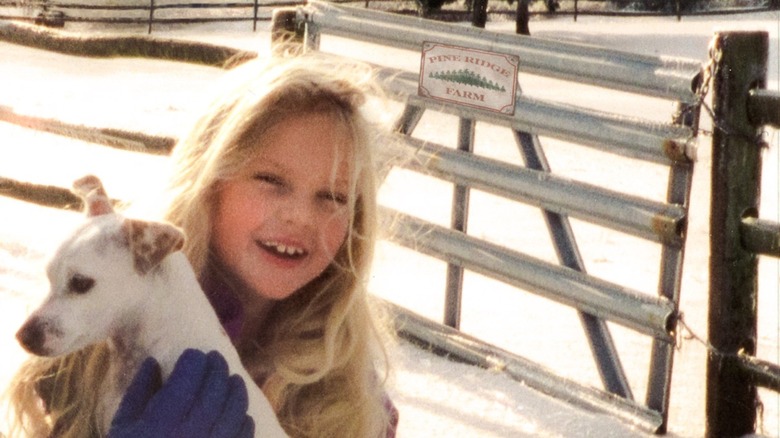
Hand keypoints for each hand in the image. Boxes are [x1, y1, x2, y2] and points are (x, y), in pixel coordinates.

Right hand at [108, 349, 254, 437]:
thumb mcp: (121, 427)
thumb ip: (138, 392)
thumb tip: (154, 361)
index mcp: (160, 423)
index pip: (186, 378)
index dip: (193, 361)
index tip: (192, 354)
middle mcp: (189, 434)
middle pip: (214, 390)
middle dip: (216, 369)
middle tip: (215, 358)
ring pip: (234, 410)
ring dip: (235, 390)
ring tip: (232, 380)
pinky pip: (242, 435)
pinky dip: (243, 419)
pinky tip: (240, 412)